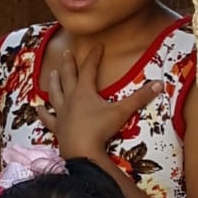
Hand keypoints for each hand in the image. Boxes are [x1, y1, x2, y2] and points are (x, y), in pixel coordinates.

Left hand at [42, 46, 161, 160]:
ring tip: (52, 73)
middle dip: (69, 64)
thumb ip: (140, 98)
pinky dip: (42, 113)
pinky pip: (48, 118)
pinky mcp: (57, 127)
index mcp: (84, 91)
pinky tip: (37, 109)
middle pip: (68, 77)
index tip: (97, 45)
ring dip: (54, 82)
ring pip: (55, 94)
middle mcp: (70, 99)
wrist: (81, 151)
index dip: (94, 56)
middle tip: (67, 52)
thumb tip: (159, 84)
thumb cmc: (100, 130)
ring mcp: (61, 113)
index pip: (90, 69)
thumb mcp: (122, 112)